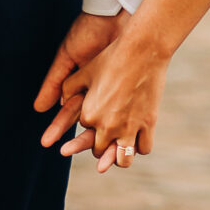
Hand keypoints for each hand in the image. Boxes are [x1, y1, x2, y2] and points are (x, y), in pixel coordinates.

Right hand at [34, 10, 122, 150]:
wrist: (116, 13)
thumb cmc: (90, 31)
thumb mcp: (68, 56)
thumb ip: (55, 81)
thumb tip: (40, 108)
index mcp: (82, 86)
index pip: (68, 112)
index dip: (58, 127)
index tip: (47, 142)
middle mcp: (98, 93)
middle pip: (87, 123)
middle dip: (78, 140)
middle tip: (67, 154)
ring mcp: (114, 92)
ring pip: (107, 122)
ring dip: (102, 139)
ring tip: (97, 157)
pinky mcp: (131, 89)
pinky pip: (128, 112)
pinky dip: (125, 126)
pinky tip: (121, 140)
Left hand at [61, 19, 169, 172]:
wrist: (142, 48)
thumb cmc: (111, 57)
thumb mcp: (85, 71)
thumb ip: (68, 88)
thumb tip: (61, 101)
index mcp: (89, 115)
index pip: (83, 134)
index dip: (88, 126)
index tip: (93, 118)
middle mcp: (107, 127)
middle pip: (98, 151)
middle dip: (99, 145)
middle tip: (103, 135)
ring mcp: (129, 128)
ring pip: (121, 160)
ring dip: (117, 157)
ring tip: (118, 149)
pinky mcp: (148, 124)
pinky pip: (143, 149)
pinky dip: (139, 146)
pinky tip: (136, 139)